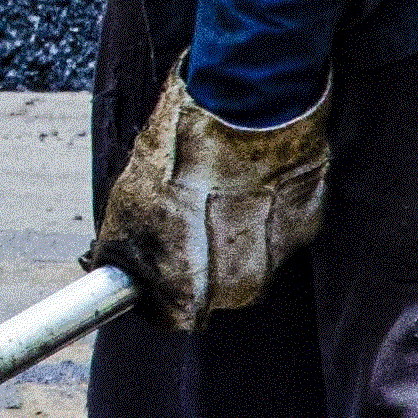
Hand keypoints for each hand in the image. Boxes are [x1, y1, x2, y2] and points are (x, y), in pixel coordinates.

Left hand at [90, 61, 330, 331]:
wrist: (248, 102)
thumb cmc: (183, 151)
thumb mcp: (129, 203)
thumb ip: (124, 250)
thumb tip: (110, 268)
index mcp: (190, 291)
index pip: (170, 315)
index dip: (157, 290)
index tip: (153, 268)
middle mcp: (239, 287)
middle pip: (214, 291)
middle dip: (199, 261)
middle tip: (187, 219)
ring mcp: (278, 257)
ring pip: (250, 259)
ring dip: (235, 234)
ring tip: (220, 189)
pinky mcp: (307, 223)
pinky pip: (279, 230)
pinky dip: (265, 210)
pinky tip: (250, 178)